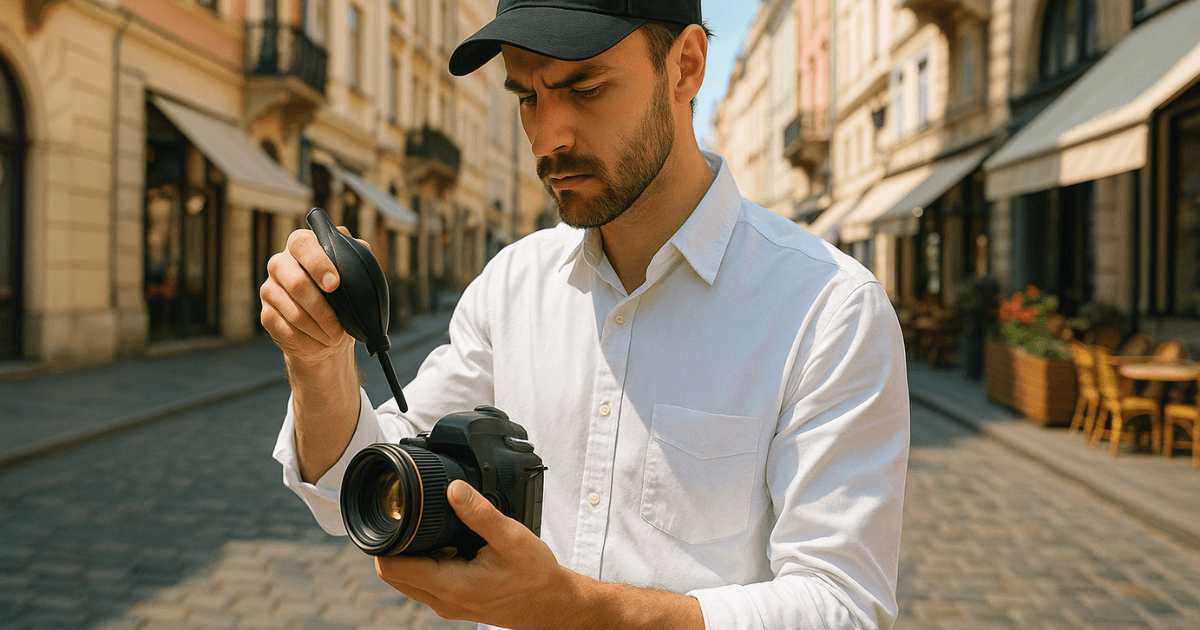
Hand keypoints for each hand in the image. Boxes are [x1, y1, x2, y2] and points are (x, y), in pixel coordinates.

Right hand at [260, 227, 362, 365]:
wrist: (327, 330)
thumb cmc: (343, 296)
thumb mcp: (353, 273)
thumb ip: (355, 256)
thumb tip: (361, 248)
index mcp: (301, 246)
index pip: (302, 244)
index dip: (318, 264)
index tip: (334, 284)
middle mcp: (280, 264)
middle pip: (296, 283)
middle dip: (323, 310)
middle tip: (341, 327)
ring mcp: (270, 290)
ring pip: (294, 313)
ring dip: (321, 330)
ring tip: (337, 338)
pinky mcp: (266, 315)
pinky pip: (288, 331)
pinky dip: (311, 342)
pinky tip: (323, 344)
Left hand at [374, 480, 577, 628]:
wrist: (551, 604)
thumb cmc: (535, 575)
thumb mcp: (511, 538)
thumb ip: (480, 513)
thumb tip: (453, 489)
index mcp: (452, 585)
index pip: (393, 569)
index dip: (385, 542)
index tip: (394, 518)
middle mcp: (444, 601)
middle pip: (394, 574)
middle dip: (395, 546)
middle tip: (411, 518)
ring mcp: (447, 605)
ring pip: (409, 580)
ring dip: (412, 555)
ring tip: (434, 530)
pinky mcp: (454, 603)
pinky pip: (426, 584)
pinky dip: (427, 564)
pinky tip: (449, 545)